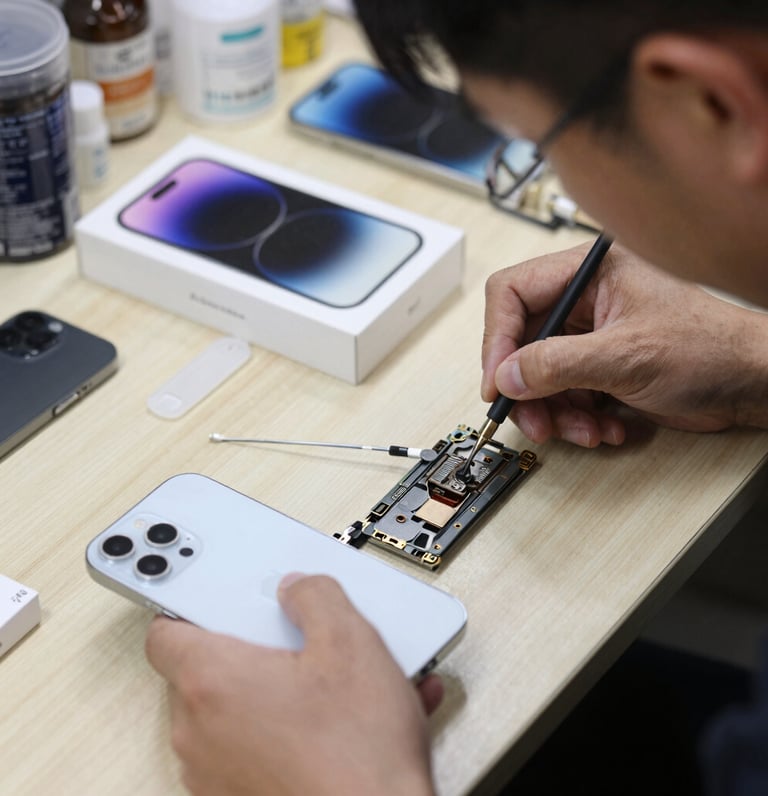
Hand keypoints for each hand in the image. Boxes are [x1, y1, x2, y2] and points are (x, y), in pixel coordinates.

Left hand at [145, 574, 440, 795]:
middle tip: (292, 636)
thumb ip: (316, 596)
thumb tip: (299, 587)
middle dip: (250, 648)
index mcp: (213, 682)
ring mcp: (217, 772)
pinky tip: (344, 720)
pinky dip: (289, 728)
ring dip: (275, 690)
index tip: (196, 590)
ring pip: (235, 710)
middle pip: (206, 668)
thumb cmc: (356, 754)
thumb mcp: (350, 643)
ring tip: (333, 682)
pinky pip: (256, 745)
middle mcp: (201, 732)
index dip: (187, 605)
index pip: (165, 630)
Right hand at [481, 243, 767, 446]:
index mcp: (589, 271)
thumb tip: (506, 375)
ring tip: (582, 429)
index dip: (498, 339)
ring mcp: (590, 333)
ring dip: (554, 410)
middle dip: (528, 387)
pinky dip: (575, 417)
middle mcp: (585, 298)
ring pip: (538, 374)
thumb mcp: (626, 356)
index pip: (514, 293)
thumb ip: (558, 364)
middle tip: (533, 418)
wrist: (750, 384)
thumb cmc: (711, 350)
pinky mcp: (598, 364)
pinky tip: (603, 427)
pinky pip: (562, 392)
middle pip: (522, 340)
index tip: (497, 380)